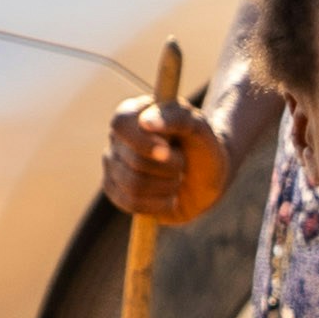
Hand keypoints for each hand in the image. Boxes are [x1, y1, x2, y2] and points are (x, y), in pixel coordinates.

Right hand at [102, 76, 233, 227]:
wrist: (205, 179)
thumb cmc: (201, 145)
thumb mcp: (199, 127)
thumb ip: (177, 118)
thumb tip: (146, 122)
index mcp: (133, 113)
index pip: (121, 124)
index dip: (143, 141)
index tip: (168, 151)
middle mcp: (117, 137)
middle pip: (134, 160)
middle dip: (169, 168)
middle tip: (183, 164)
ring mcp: (112, 164)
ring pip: (133, 184)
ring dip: (166, 186)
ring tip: (177, 179)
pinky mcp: (114, 190)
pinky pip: (129, 203)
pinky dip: (158, 204)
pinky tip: (170, 198)